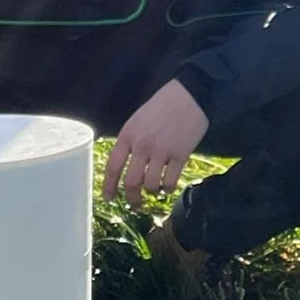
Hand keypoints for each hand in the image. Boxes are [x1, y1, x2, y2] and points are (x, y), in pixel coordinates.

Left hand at [103, 81, 209, 207]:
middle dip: (132, 198)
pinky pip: (170, 181)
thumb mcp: (138, 120)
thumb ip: (130, 142)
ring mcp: (162, 151)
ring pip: (151, 185)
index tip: (109, 197)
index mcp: (128, 135)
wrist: (190, 95)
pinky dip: (168, 189)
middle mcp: (142, 145)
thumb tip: (124, 167)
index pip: (113, 167)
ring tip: (155, 191)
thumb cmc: (163, 106)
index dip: (109, 187)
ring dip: (152, 193)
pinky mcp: (180, 155)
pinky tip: (168, 186)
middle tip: (135, 203)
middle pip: (131, 182)